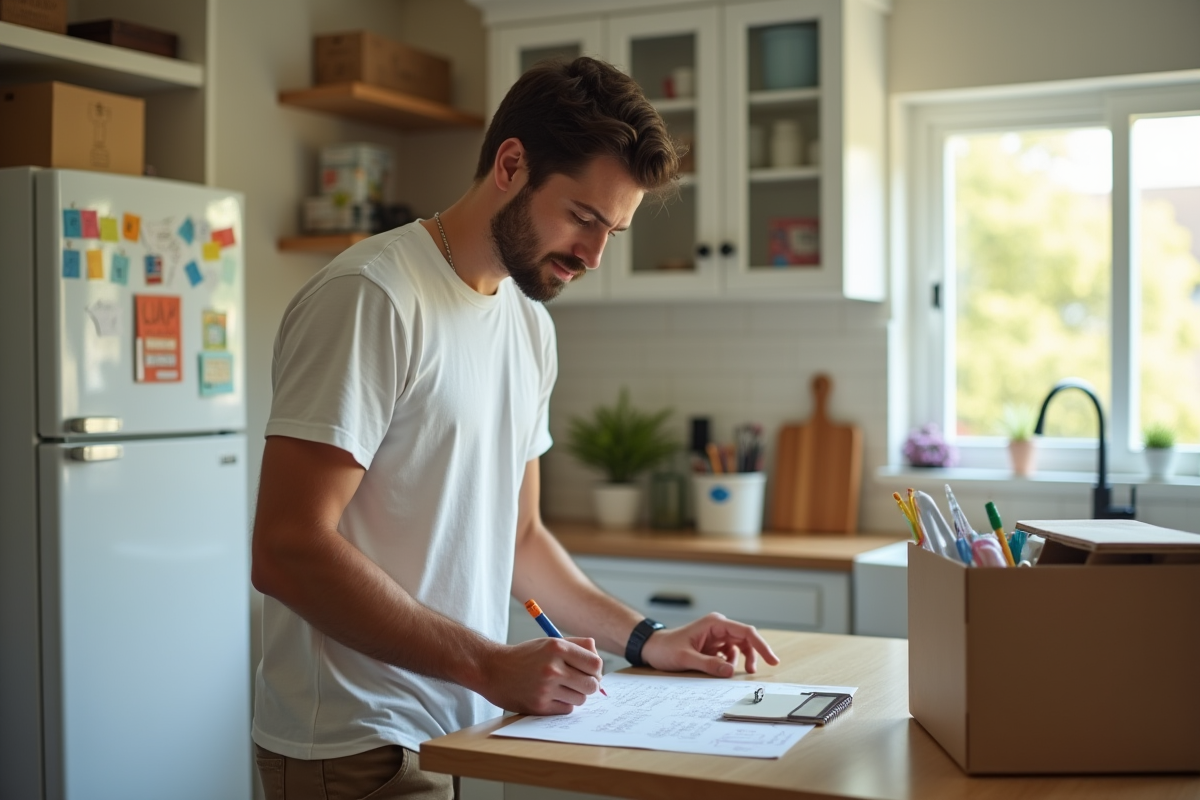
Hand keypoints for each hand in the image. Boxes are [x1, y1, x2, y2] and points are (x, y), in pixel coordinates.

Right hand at [479, 637, 604, 715]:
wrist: (493, 669)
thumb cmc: (525, 656)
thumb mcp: (549, 642)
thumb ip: (576, 645)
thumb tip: (597, 656)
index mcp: (557, 647)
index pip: (595, 664)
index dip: (596, 670)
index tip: (590, 672)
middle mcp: (553, 668)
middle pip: (592, 684)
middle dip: (589, 685)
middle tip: (580, 682)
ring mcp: (546, 688)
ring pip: (581, 699)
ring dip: (576, 695)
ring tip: (562, 688)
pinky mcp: (539, 706)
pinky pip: (567, 709)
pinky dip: (564, 704)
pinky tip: (552, 696)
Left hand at [638, 613, 779, 677]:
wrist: (652, 648)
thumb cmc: (666, 649)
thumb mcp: (686, 658)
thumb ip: (709, 664)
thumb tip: (730, 671)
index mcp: (714, 624)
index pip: (745, 632)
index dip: (761, 646)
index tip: (772, 660)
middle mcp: (718, 627)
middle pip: (746, 639)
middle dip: (754, 654)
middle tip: (755, 672)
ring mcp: (716, 636)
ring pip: (740, 647)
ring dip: (744, 659)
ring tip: (743, 672)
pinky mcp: (713, 646)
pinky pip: (730, 653)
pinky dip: (733, 662)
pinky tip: (726, 669)